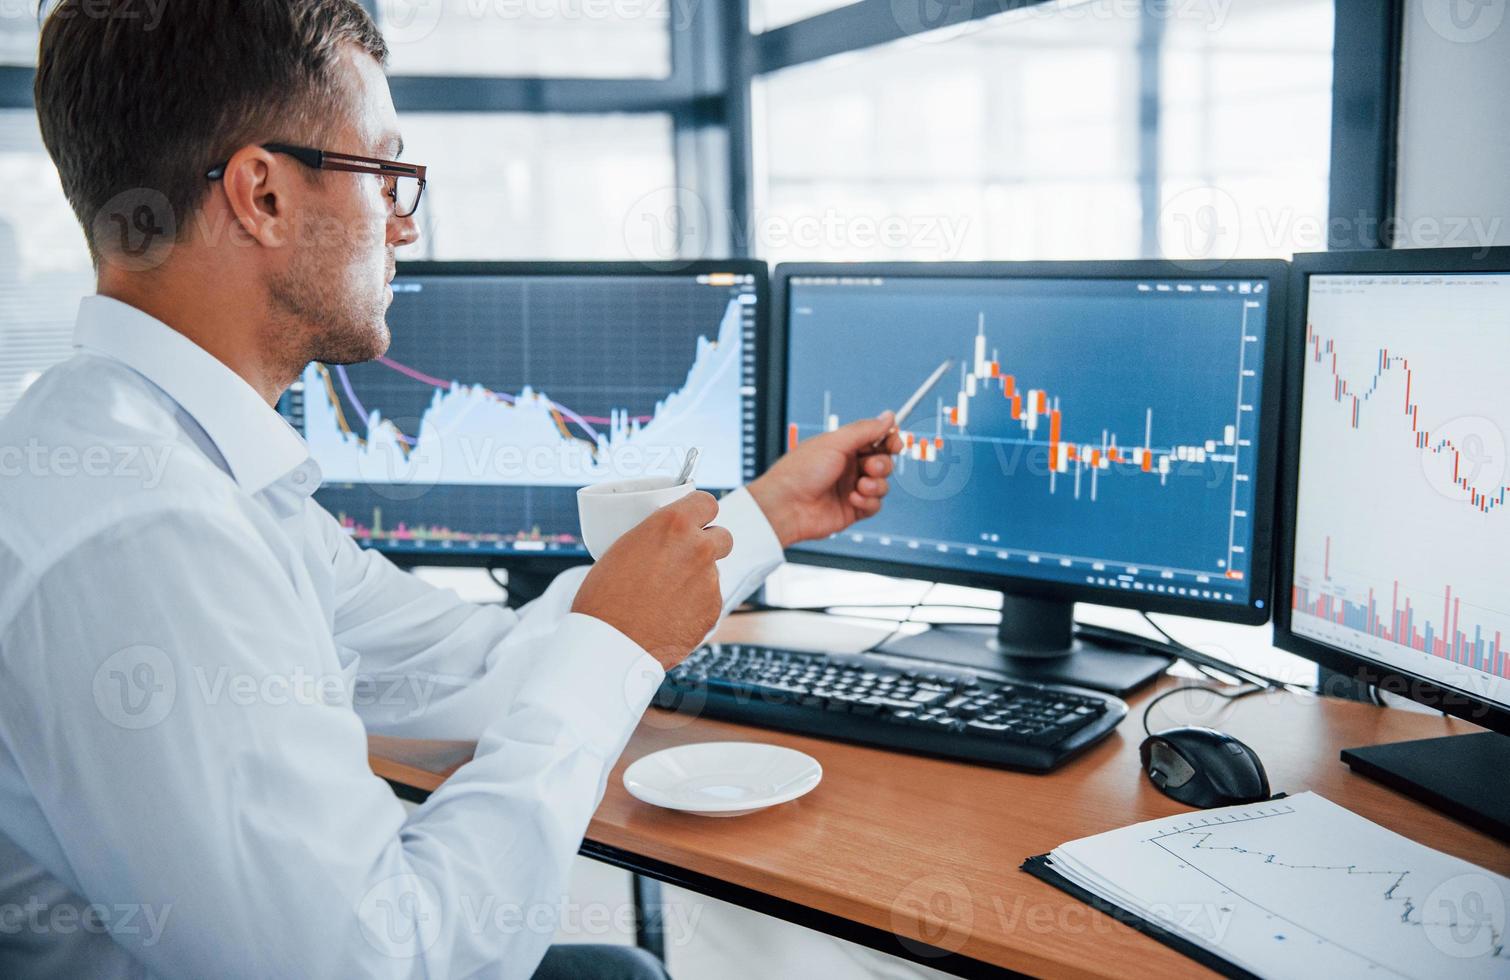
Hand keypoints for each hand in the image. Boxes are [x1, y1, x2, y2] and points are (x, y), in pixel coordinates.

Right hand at [571, 491, 733, 669]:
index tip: (695, 520)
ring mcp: (709, 580)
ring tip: (664, 598)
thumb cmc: (604, 598)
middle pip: (723, 536)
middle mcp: (698, 548)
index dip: (701, 512)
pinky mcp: (713, 610)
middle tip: (686, 558)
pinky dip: (694, 607)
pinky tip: (670, 617)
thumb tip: (665, 542)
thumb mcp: (623, 549)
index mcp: (673, 524)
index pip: (707, 502)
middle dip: (709, 544)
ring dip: (697, 580)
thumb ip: (654, 539)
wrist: (610, 644)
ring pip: (712, 573)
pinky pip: (708, 602)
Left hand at [748, 412, 903, 547]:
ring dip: (876, 484)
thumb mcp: (835, 443)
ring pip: (882, 484)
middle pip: (883, 462)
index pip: (876, 440)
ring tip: (860, 486)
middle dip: (882, 464)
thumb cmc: (801, 471)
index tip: (895, 443)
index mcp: (844, 447)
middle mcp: (849, 467)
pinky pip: (875, 505)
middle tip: (869, 467)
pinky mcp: (853, 510)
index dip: (889, 441)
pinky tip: (853, 499)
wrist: (786, 506)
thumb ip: (865, 430)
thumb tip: (889, 416)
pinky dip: (868, 501)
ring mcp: (851, 489)